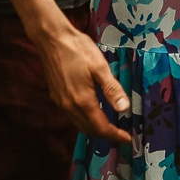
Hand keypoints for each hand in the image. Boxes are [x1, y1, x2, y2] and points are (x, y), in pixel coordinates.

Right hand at [34, 17, 130, 143]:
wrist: (52, 39)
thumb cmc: (78, 49)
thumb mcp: (100, 67)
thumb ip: (112, 89)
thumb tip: (124, 109)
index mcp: (82, 100)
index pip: (100, 127)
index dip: (115, 135)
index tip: (127, 140)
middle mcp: (69, 106)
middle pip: (89, 129)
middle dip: (106, 135)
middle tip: (121, 134)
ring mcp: (61, 102)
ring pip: (79, 124)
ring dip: (94, 128)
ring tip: (110, 126)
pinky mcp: (56, 96)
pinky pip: (72, 116)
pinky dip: (85, 120)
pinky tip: (92, 112)